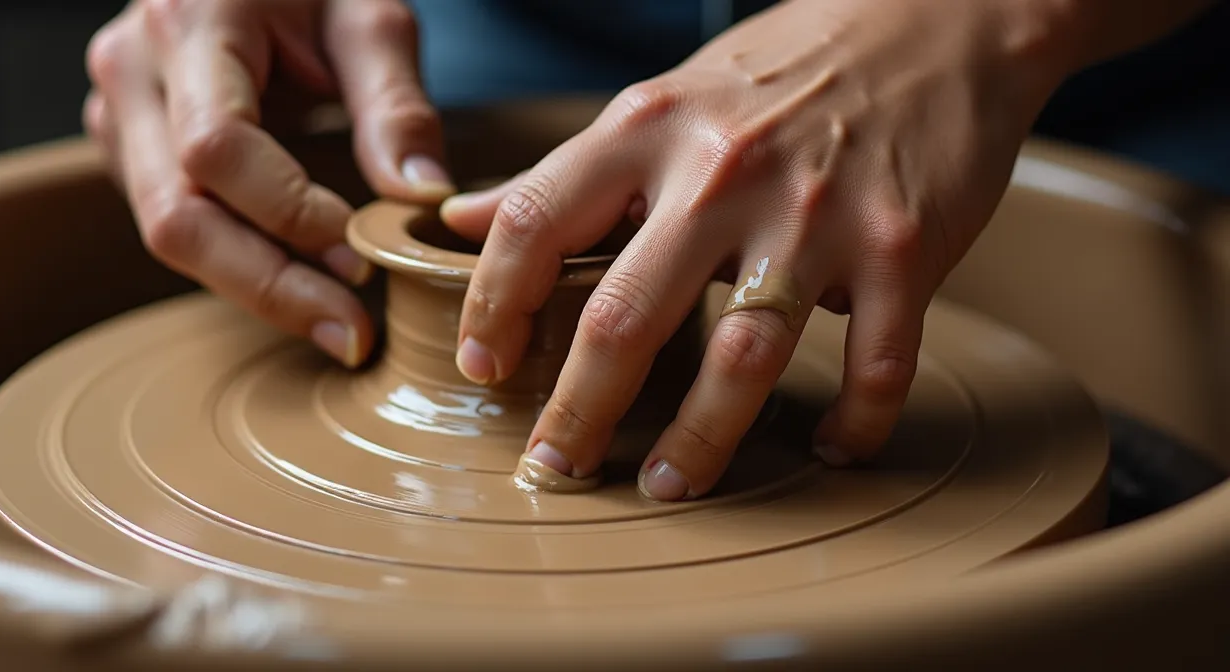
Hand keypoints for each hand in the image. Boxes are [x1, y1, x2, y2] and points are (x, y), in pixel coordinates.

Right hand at [84, 0, 453, 366]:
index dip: (289, 215)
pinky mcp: (128, 147)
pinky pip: (175, 224)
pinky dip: (240, 265)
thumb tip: (422, 198)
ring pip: (167, 233)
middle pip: (177, 214)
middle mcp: (132, 71)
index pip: (218, 148)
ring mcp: (118, 113)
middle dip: (270, 286)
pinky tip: (303, 284)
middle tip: (351, 332)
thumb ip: (395, 103)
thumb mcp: (370, 16)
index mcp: (189, 22)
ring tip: (338, 320)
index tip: (363, 254)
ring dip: (256, 288)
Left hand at [440, 0, 1077, 499]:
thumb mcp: (660, 102)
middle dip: (578, 409)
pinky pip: (876, 361)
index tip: (483, 367)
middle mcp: (722, 173)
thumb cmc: (784, 69)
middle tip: (554, 466)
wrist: (934, 22)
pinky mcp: (901, 247)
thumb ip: (566, 173)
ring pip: (742, 356)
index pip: (534, 224)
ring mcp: (816, 214)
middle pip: (625, 315)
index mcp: (649, 131)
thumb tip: (463, 217)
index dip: (492, 306)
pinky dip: (855, 420)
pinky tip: (832, 446)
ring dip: (699, 439)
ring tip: (666, 485)